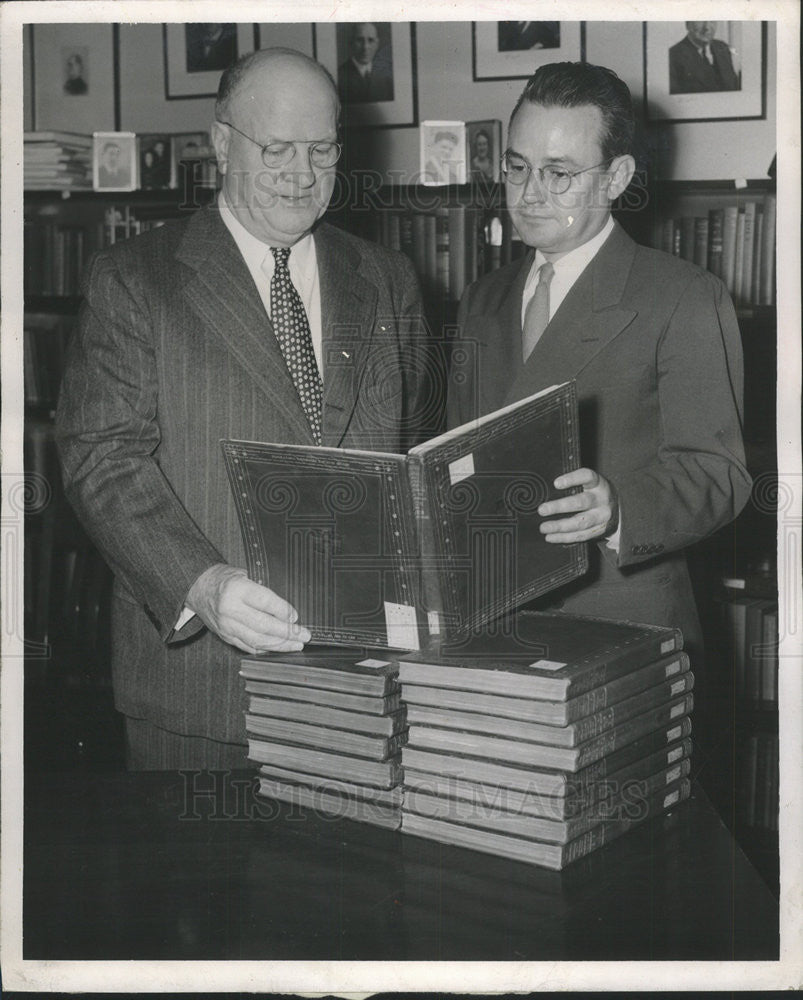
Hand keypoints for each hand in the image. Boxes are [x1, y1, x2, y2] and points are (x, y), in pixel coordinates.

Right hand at [186, 564, 309, 653]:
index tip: (296, 616)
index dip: (283, 611)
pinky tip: (279, 649)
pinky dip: (266, 649)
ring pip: (257, 640)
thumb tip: (289, 608)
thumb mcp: (246, 573)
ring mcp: (226, 626)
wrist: (199, 588)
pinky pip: (248, 647)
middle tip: (304, 635)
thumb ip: (264, 588)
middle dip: (287, 633)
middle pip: (263, 625)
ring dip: (280, 645)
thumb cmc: (226, 579)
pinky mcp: (225, 637)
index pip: (264, 602)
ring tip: (296, 645)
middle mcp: (229, 609)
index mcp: (236, 589)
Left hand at [538, 468, 618, 543]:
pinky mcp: (599, 531)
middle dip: (560, 506)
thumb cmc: (596, 493)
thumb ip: (574, 485)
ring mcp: (602, 517)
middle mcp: (602, 500)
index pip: (587, 477)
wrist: (620, 510)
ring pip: (580, 522)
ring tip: (544, 527)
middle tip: (542, 510)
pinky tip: (551, 536)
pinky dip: (564, 537)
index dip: (572, 479)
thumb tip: (546, 489)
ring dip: (559, 526)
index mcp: (599, 484)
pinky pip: (580, 535)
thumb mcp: (591, 484)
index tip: (556, 483)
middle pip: (581, 502)